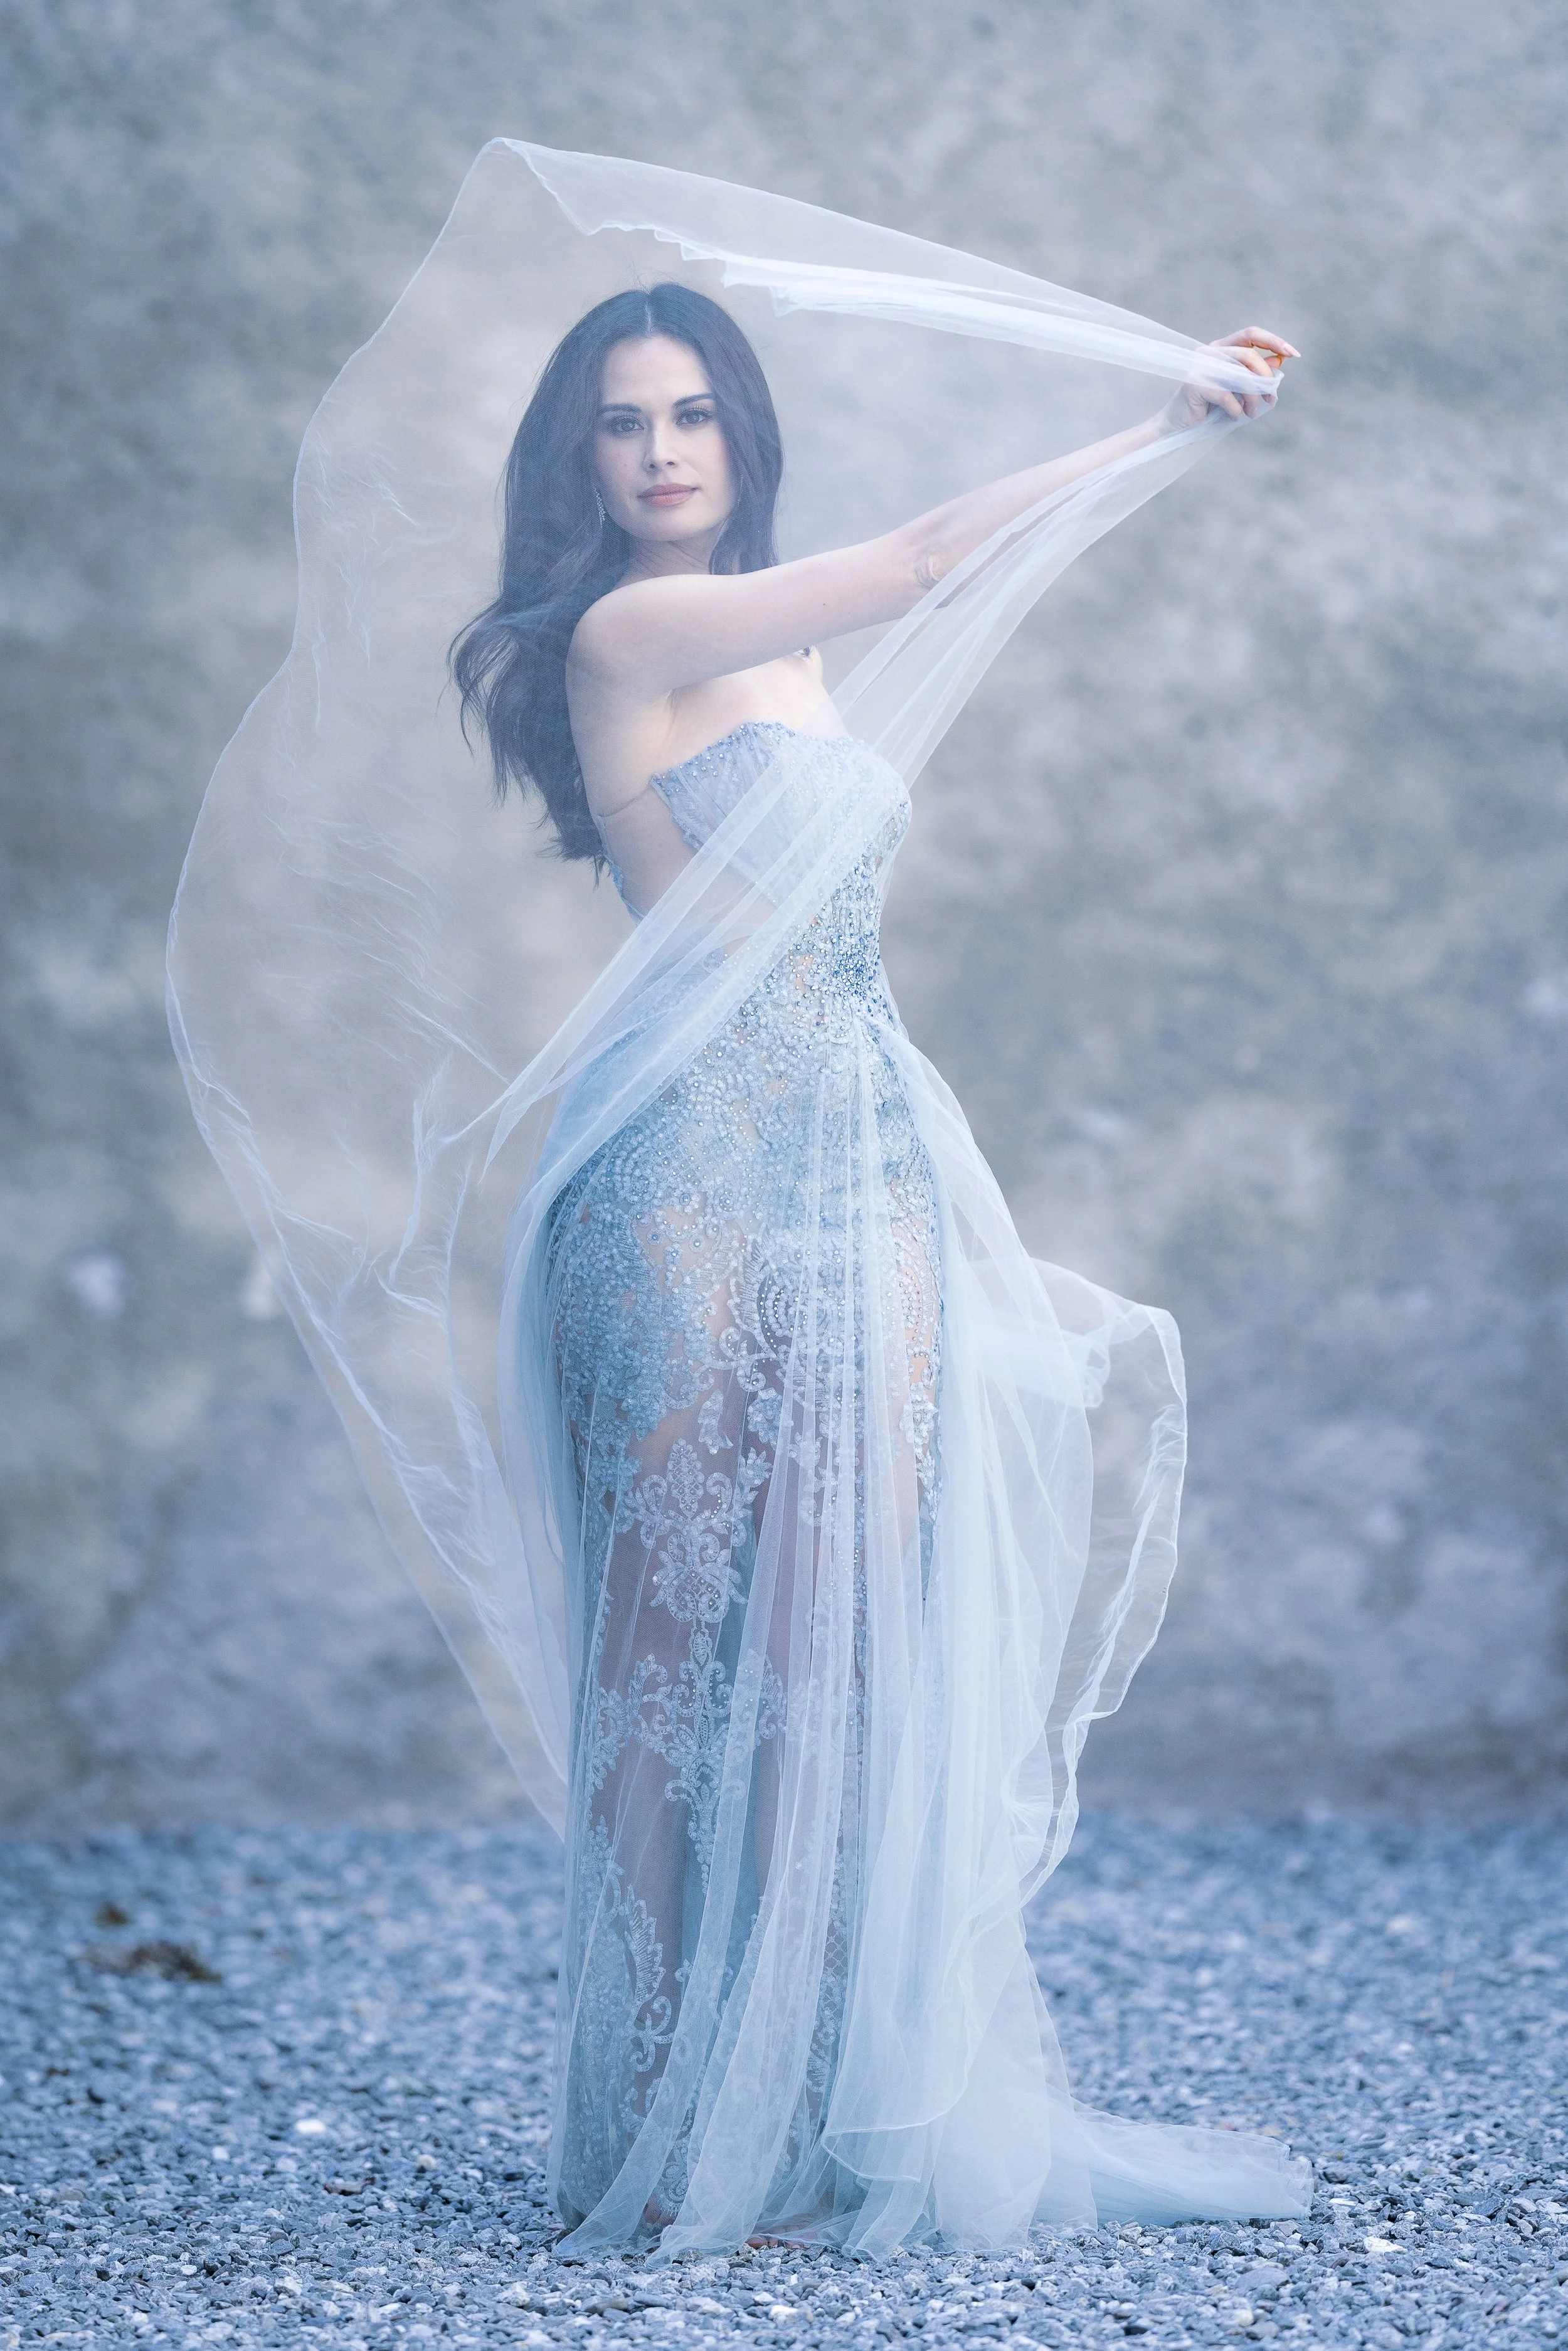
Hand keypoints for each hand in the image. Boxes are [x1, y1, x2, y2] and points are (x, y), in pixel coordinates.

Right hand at [1160, 327, 1299, 430]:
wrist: (1177, 425)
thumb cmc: (1208, 406)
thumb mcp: (1236, 388)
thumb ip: (1255, 373)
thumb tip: (1280, 360)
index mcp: (1220, 347)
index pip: (1251, 334)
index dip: (1274, 341)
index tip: (1294, 355)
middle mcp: (1209, 351)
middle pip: (1249, 356)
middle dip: (1266, 378)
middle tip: (1273, 398)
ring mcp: (1200, 366)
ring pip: (1241, 377)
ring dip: (1253, 399)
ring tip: (1252, 413)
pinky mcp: (1195, 384)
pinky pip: (1228, 397)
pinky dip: (1237, 410)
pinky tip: (1235, 417)